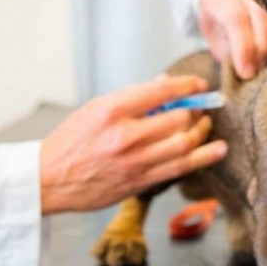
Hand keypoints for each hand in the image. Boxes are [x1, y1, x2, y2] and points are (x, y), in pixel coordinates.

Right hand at [39, 75, 226, 214]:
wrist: (48, 180)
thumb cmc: (71, 141)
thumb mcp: (96, 108)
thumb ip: (132, 97)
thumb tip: (165, 83)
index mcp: (112, 110)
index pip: (161, 91)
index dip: (187, 86)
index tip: (198, 84)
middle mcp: (125, 135)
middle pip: (178, 118)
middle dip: (196, 110)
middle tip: (201, 107)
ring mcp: (134, 161)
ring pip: (184, 143)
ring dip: (203, 131)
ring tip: (207, 124)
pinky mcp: (140, 182)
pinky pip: (180, 168)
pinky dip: (204, 157)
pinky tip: (218, 149)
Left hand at [198, 0, 266, 79]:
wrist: (226, 0)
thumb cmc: (218, 25)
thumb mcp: (216, 40)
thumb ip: (231, 52)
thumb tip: (251, 71)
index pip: (235, 18)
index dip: (243, 48)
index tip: (247, 72)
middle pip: (262, 15)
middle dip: (263, 47)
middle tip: (260, 68)